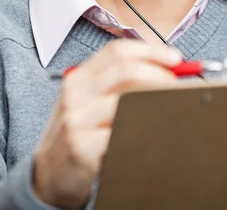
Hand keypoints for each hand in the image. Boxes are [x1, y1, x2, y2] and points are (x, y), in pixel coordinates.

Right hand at [32, 39, 180, 209]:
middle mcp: (75, 93)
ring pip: (127, 100)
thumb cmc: (78, 133)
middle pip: (125, 71)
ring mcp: (77, 120)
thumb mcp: (89, 100)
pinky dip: (144, 131)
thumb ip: (120, 83)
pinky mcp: (82, 149)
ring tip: (171, 108)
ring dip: (157, 102)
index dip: (150, 51)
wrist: (49, 174)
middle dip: (159, 75)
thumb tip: (166, 71)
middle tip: (177, 86)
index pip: (117, 51)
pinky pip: (122, 134)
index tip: (175, 59)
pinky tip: (152, 134)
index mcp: (79, 77)